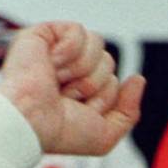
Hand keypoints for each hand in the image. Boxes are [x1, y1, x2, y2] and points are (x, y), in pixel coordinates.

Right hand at [0, 22, 144, 155]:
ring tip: (57, 82)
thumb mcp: (104, 135)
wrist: (30, 120)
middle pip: (109, 63)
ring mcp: (58, 50)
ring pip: (98, 45)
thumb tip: (138, 79)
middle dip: (94, 85)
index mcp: (83, 91)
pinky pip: (79, 31)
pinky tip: (51, 64)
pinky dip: (69, 52)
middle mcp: (71, 70)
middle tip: (66, 97)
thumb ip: (129, 112)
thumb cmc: (59, 131)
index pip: (114, 83)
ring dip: (82, 70)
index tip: (78, 111)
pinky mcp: (44, 34)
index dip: (103, 99)